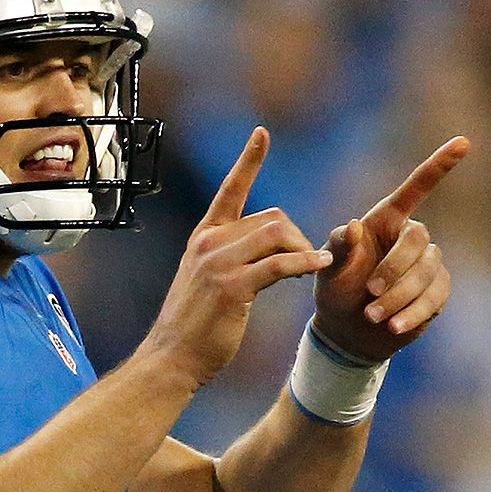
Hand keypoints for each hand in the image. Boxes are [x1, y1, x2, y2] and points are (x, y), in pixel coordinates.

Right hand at [145, 128, 333, 385]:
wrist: (171, 358)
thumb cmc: (195, 325)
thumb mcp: (208, 279)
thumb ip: (233, 256)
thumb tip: (269, 245)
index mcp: (204, 236)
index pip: (231, 188)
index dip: (248, 160)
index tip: (261, 133)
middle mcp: (209, 242)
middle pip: (272, 217)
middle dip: (298, 237)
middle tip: (307, 262)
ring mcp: (218, 263)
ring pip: (278, 234)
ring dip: (304, 250)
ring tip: (312, 268)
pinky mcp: (232, 286)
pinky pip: (279, 263)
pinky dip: (304, 262)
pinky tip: (319, 266)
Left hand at [313, 137, 470, 361]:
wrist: (348, 328)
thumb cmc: (336, 289)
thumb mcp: (327, 268)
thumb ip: (339, 246)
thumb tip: (354, 226)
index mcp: (385, 220)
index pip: (416, 188)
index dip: (439, 165)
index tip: (463, 143)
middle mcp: (410, 236)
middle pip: (418, 239)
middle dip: (394, 269)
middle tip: (368, 293)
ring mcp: (428, 263)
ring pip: (427, 272)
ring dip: (399, 297)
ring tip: (373, 316)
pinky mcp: (438, 290)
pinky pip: (435, 297)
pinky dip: (413, 313)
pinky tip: (393, 327)